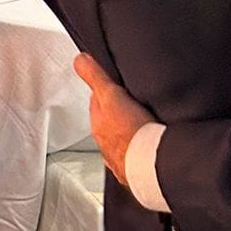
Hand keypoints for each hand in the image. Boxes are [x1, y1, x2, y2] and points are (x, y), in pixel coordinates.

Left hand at [73, 54, 151, 185]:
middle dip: (118, 113)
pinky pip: (135, 157)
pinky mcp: (135, 170)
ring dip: (130, 132)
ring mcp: (119, 158)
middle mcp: (105, 143)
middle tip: (133, 104)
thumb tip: (79, 60)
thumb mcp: (111, 95)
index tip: (114, 86)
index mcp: (98, 123)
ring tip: (144, 124)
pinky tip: (149, 147)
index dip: (106, 92)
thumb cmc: (132, 132)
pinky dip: (140, 151)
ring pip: (122, 140)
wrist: (151, 164)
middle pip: (109, 122)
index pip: (97, 102)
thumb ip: (95, 77)